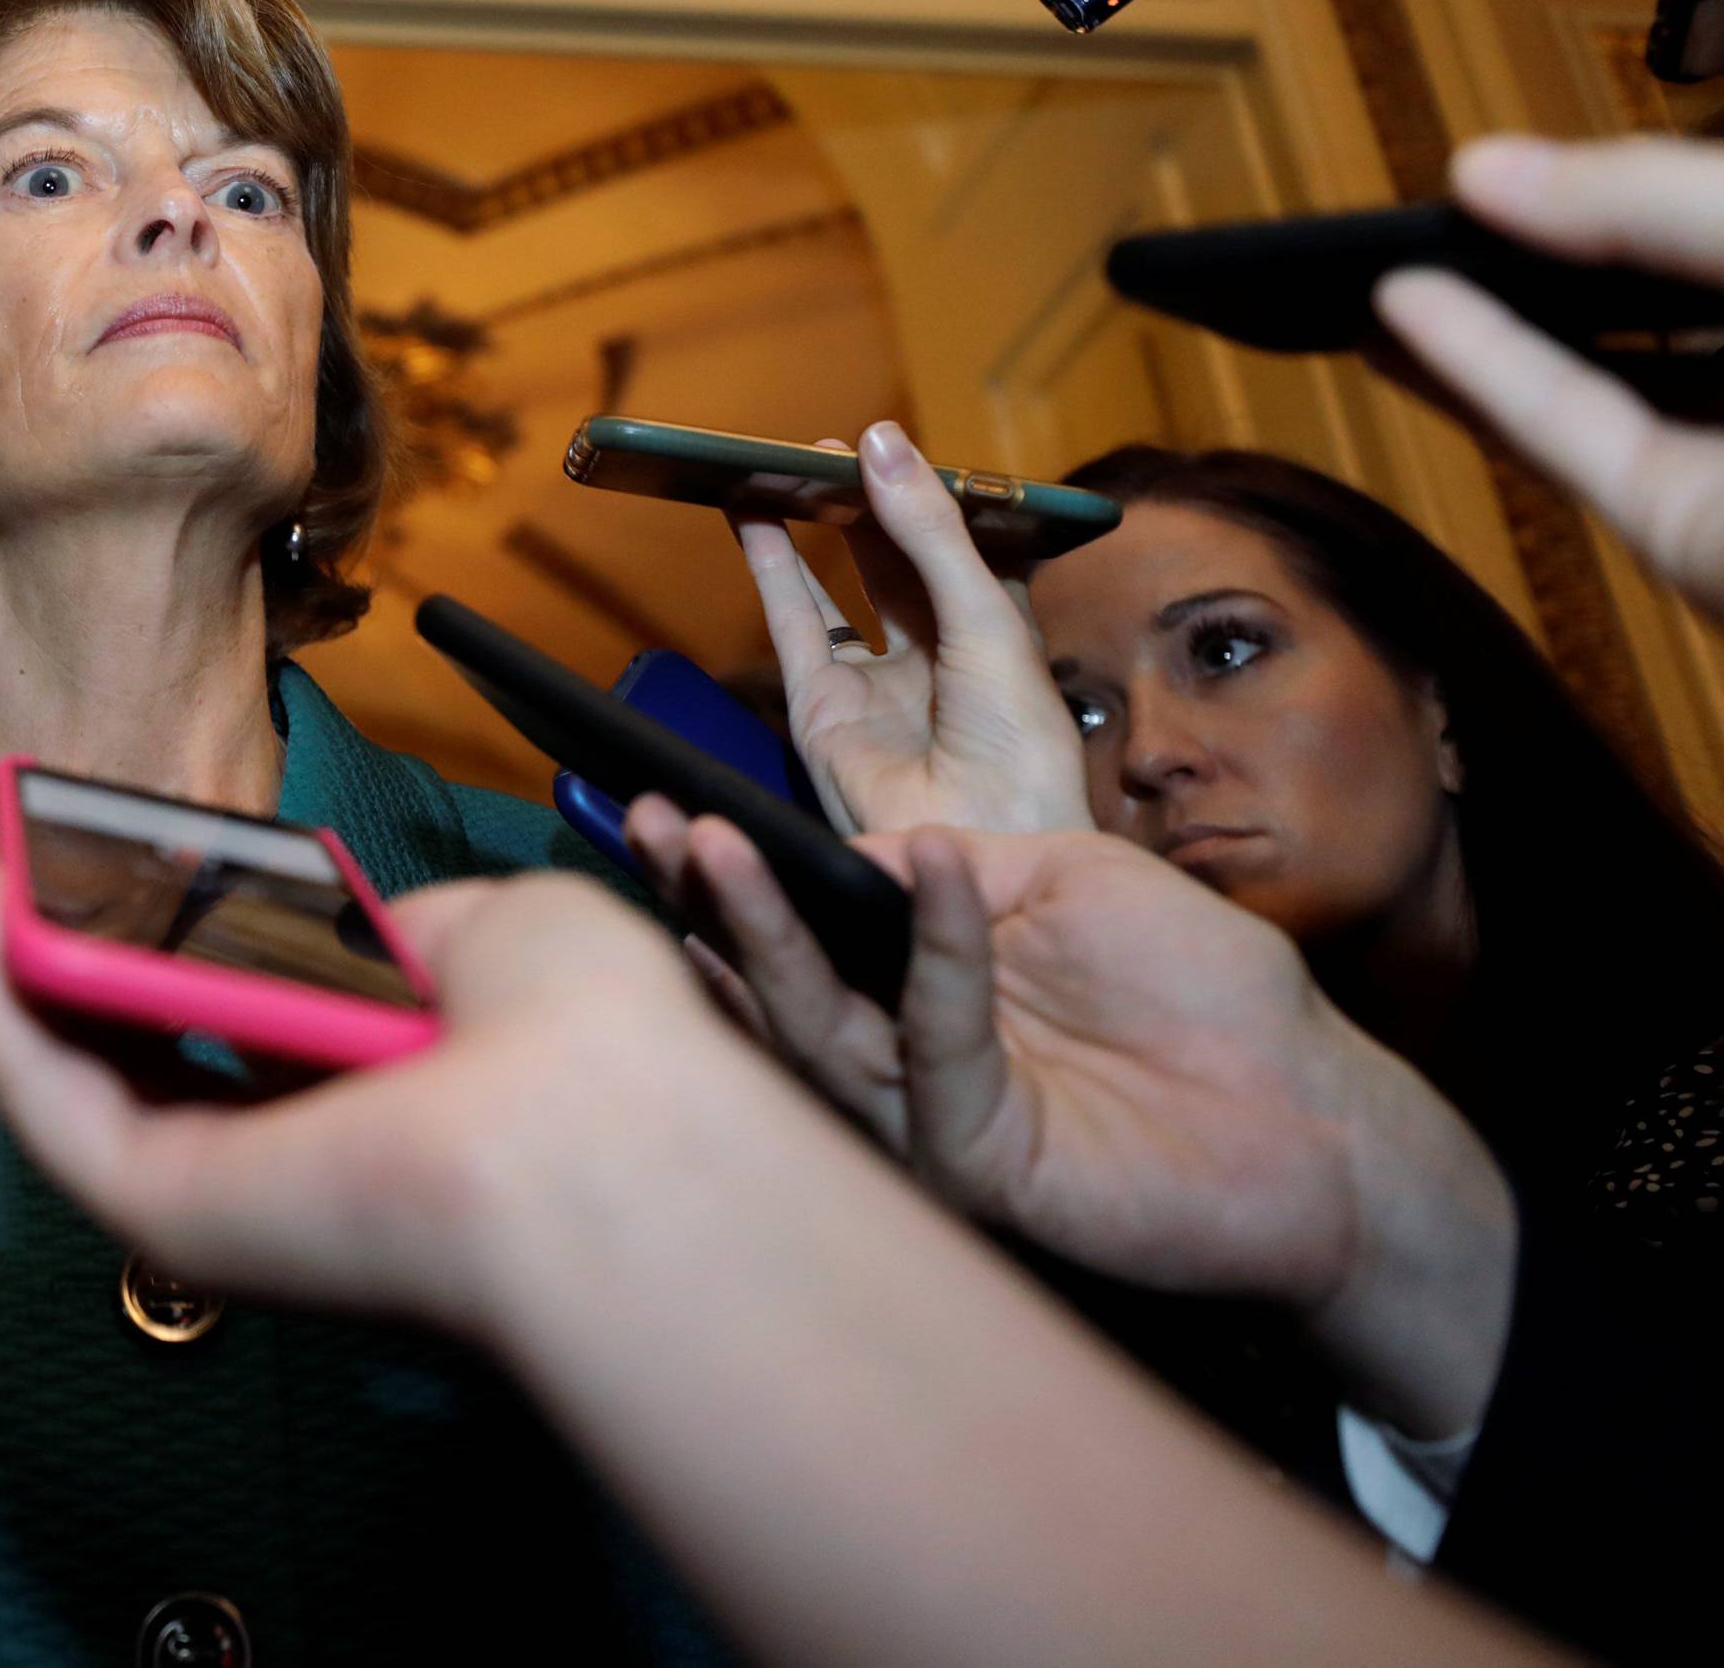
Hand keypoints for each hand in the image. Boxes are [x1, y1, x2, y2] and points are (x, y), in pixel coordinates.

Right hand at [0, 845, 721, 1338]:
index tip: (143, 873)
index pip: (268, 1034)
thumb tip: (352, 936)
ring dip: (13, 971)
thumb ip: (408, 934)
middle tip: (13, 870)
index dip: (195, 948)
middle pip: (154, 1062)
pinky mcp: (162, 1210)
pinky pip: (48, 1102)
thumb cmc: (585, 1026)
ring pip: (86, 1085)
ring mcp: (225, 1193)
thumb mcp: (506, 934)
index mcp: (388, 1101)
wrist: (594, 1137)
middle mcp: (301, 1160)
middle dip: (80, 963)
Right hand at [629, 806, 1513, 1437]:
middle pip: (784, 983)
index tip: (683, 806)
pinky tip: (933, 870)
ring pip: (820, 1032)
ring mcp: (936, 1113)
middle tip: (656, 826)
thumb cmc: (1204, 986)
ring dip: (768, 939)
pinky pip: (935, 1052)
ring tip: (718, 850)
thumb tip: (849, 851)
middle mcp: (909, 1052)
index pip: (811, 925)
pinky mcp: (981, 1163)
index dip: (746, 870)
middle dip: (714, 904)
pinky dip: (934, 958)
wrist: (1313, 1105)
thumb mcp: (1072, 875)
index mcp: (926, 979)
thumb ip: (960, 867)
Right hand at [736, 422, 1090, 834]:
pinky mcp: (824, 710)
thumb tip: (875, 439)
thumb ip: (926, 529)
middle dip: (863, 505)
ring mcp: (877, 683)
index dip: (926, 496)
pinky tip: (751, 516)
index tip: (894, 445)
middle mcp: (936, 652)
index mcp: (996, 628)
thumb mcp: (982, 612)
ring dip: (808, 530)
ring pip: (835, 589)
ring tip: (778, 469)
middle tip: (827, 448)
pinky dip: (769, 568)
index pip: (957, 544)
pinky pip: (792, 626)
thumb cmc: (1016, 739)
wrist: (983, 843)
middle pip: (891, 561)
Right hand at [1377, 134, 1723, 620]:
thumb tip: (1477, 172)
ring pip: (1589, 376)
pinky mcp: (1682, 537)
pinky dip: (1478, 374)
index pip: (1691, 216)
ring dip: (1472, 325)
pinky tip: (1396, 320)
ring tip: (1369, 274)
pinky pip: (1571, 436)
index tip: (1504, 156)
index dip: (1602, 184)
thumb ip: (1640, 197)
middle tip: (1427, 218)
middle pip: (1634, 303)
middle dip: (1528, 259)